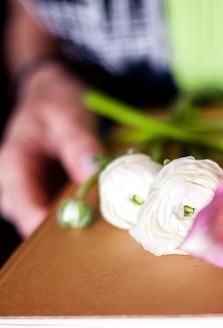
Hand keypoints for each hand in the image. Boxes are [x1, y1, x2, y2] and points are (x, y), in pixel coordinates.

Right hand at [0, 61, 102, 236]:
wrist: (51, 96)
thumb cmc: (54, 101)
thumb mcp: (67, 112)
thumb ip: (78, 141)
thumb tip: (89, 173)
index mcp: (11, 163)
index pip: (22, 205)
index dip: (47, 225)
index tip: (77, 230)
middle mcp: (13, 186)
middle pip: (33, 222)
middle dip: (65, 229)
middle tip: (100, 231)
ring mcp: (29, 195)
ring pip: (47, 224)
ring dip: (75, 223)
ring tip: (106, 218)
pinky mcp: (45, 198)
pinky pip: (59, 215)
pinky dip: (80, 214)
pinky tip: (102, 208)